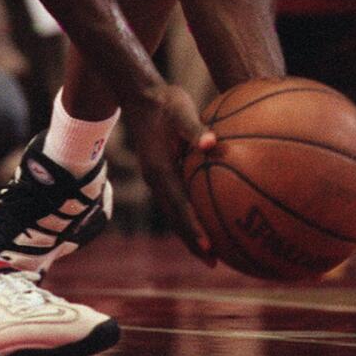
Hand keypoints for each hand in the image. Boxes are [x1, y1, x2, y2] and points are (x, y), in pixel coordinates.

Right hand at [121, 84, 217, 263]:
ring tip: (213, 250)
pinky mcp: (161, 172)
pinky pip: (176, 200)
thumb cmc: (164, 100)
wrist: (140, 93)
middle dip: (193, 242)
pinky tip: (208, 214)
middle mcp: (156, 180)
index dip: (195, 230)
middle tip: (215, 262)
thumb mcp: (181, 109)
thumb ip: (195, 128)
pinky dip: (190, 214)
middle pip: (175, 219)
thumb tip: (213, 143)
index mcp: (160, 170)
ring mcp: (157, 178)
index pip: (180, 208)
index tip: (210, 249)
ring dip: (191, 233)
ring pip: (174, 213)